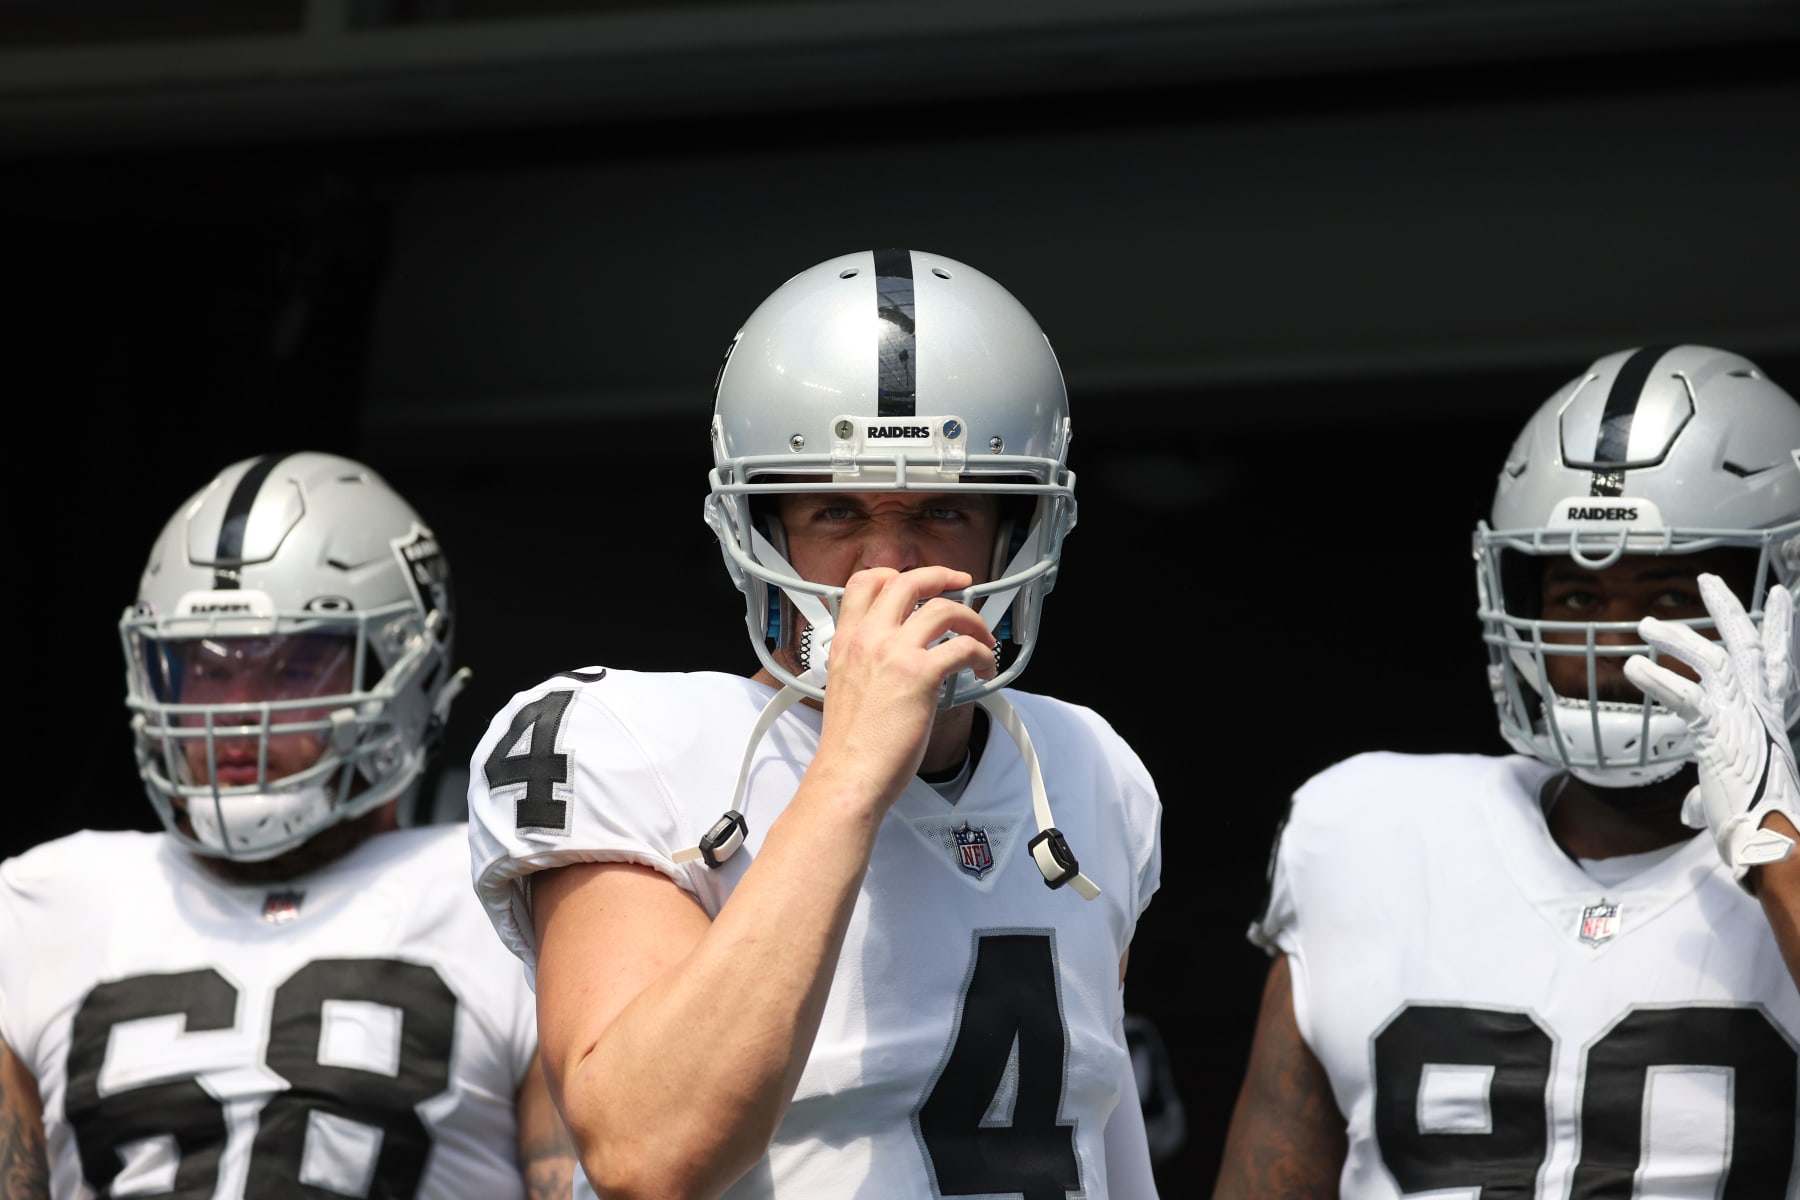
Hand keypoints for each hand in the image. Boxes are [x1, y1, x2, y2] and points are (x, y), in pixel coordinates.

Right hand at [815, 565, 996, 801]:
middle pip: (908, 583)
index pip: (866, 582)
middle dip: (942, 576)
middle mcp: (868, 639)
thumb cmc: (849, 745)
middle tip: (962, 583)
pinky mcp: (920, 675)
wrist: (849, 774)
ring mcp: (894, 653)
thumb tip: (893, 660)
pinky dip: (982, 654)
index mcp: (847, 641)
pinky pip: (963, 647)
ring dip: (971, 620)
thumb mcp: (843, 686)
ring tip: (982, 638)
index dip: (896, 574)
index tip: (919, 582)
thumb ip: (864, 663)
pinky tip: (983, 668)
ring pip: (943, 609)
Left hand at [1623, 574, 1798, 882]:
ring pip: (1715, 660)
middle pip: (1749, 645)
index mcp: (1771, 718)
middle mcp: (1763, 712)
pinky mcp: (1719, 735)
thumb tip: (1692, 813)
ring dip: (1678, 637)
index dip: (1778, 627)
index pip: (1778, 663)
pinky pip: (1687, 696)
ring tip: (1643, 625)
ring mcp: (1744, 720)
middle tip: (1707, 578)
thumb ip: (1710, 793)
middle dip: (1728, 608)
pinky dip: (1658, 678)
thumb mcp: (1734, 797)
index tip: (1781, 593)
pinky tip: (1632, 666)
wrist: (1774, 845)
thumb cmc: (1759, 824)